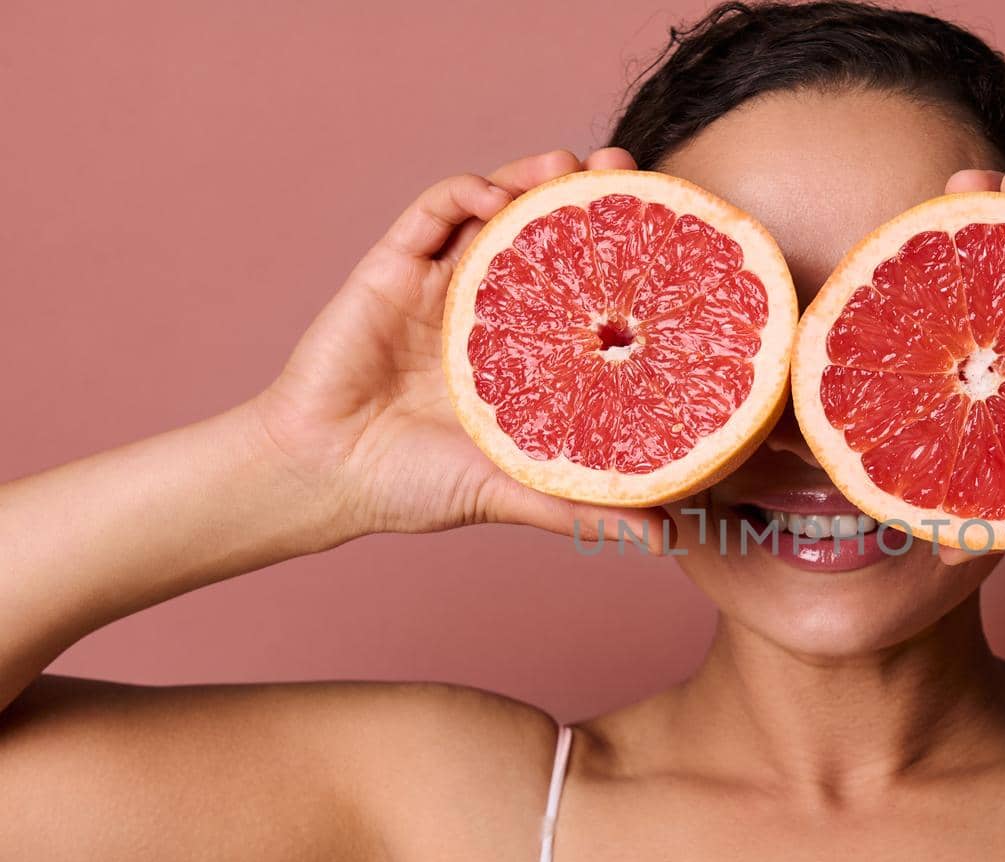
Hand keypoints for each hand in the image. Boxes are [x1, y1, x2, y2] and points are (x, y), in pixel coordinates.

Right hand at [249, 147, 664, 546]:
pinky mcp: (393, 269)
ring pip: (494, 208)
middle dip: (585, 194)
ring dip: (532, 177)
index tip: (665, 230)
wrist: (325, 476)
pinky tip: (497, 195)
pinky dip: (467, 192)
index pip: (582, 285)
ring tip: (571, 164)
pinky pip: (432, 212)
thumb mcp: (516, 492)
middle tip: (626, 172)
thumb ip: (587, 507)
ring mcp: (441, 283)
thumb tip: (667, 540)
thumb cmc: (415, 486)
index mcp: (523, 351)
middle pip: (545, 231)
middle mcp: (488, 307)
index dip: (619, 252)